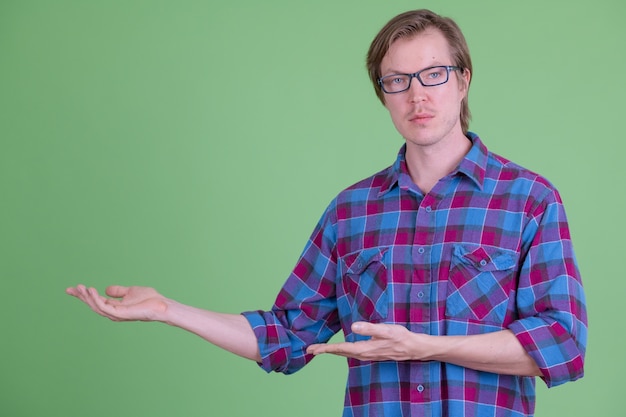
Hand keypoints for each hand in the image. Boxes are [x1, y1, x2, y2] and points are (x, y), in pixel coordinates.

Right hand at [66, 285, 168, 321]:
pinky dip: (96, 299)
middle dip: (81, 297)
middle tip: (71, 289)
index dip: (84, 295)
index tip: (73, 288)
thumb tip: (106, 289)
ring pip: (96, 306)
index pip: (96, 301)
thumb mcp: (131, 291)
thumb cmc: (149, 300)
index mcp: (115, 307)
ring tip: (79, 288)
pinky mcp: (120, 314)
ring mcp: (116, 314)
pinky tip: (91, 290)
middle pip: (93, 304)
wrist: (161, 305)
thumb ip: (118, 291)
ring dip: (87, 297)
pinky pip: (104, 307)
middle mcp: (113, 312)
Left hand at [306, 322, 423, 361]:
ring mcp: (367, 355)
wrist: (413, 348)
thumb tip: (353, 326)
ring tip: (320, 349)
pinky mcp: (371, 353)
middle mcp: (363, 354)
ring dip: (332, 351)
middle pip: (340, 353)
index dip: (325, 349)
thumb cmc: (401, 337)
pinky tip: (341, 349)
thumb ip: (369, 328)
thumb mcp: (386, 330)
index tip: (312, 349)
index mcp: (364, 349)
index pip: (340, 349)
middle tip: (309, 350)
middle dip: (324, 351)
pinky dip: (342, 351)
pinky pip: (351, 353)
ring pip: (345, 354)